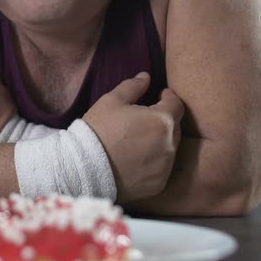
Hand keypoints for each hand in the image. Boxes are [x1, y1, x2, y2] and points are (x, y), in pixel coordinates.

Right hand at [83, 72, 184, 203]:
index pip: (176, 104)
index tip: (160, 96)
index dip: (168, 97)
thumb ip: (133, 86)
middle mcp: (170, 144)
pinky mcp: (158, 184)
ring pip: (169, 149)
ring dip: (160, 142)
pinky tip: (137, 160)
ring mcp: (165, 167)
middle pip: (175, 127)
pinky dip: (154, 163)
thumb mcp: (111, 101)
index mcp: (163, 120)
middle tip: (146, 119)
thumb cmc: (98, 130)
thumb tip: (146, 76)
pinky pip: (162, 169)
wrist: (84, 168)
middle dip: (164, 120)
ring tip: (140, 141)